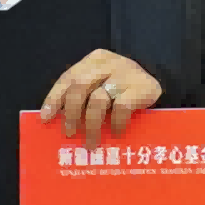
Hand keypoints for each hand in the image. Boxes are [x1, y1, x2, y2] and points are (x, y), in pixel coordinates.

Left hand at [40, 47, 165, 140]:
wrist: (159, 86)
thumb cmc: (124, 91)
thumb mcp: (102, 87)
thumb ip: (84, 96)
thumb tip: (56, 122)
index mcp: (94, 60)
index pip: (68, 78)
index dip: (54, 99)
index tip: (46, 118)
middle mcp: (108, 63)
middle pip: (79, 86)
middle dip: (71, 113)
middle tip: (69, 134)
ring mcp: (126, 72)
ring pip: (98, 100)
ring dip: (92, 126)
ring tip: (91, 143)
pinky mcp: (142, 86)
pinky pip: (121, 107)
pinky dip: (116, 123)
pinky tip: (116, 134)